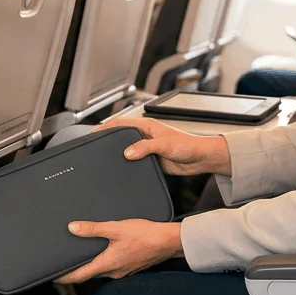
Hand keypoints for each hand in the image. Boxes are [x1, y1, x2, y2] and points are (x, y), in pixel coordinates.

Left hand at [55, 219, 181, 283]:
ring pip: (101, 271)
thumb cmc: (146, 235)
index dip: (63, 278)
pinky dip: (103, 263)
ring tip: (82, 256)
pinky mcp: (131, 267)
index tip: (52, 276)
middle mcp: (114, 273)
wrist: (169, 242)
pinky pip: (112, 268)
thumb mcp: (116, 228)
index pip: (78, 277)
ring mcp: (123, 272)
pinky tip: (105, 252)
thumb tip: (73, 228)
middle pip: (88, 275)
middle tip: (63, 264)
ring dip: (90, 266)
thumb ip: (93, 229)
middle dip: (75, 271)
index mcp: (107, 265)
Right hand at [94, 117, 231, 176]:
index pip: (122, 124)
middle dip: (110, 141)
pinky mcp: (152, 160)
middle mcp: (146, 136)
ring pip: (128, 150)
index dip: (107, 127)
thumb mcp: (165, 145)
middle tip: (96, 147)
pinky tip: (123, 170)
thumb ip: (146, 147)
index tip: (94, 132)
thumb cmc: (189, 145)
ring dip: (120, 154)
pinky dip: (129, 165)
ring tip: (106, 160)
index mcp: (148, 126)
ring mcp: (148, 148)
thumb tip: (127, 152)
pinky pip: (136, 162)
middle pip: (123, 137)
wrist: (201, 159)